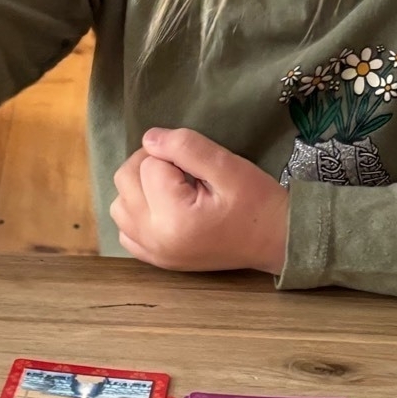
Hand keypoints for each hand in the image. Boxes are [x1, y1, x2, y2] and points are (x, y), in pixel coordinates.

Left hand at [110, 128, 288, 275]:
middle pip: (125, 180)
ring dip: (139, 187)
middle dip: (151, 165)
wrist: (276, 241)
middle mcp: (155, 239)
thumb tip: (149, 138)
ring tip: (173, 187)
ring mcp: (152, 252)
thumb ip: (187, 147)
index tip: (200, 166)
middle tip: (184, 169)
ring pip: (120, 203)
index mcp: (173, 218)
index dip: (174, 154)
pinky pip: (125, 229)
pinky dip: (137, 212)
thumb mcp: (228, 166)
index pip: (149, 163)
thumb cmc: (258, 203)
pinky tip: (163, 207)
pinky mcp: (155, 259)